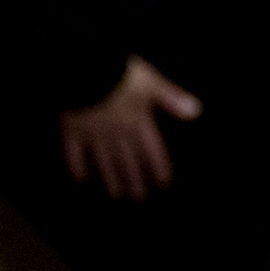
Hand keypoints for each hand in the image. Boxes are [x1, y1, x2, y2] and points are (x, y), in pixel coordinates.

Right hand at [59, 55, 201, 201]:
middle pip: (128, 160)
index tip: (161, 184)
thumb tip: (197, 111)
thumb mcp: (151, 82)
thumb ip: (171, 98)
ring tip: (116, 194)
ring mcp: (93, 134)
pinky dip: (78, 166)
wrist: (84, 72)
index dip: (158, 166)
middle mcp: (117, 132)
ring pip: (105, 161)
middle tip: (137, 197)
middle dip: (134, 179)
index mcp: (137, 121)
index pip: (151, 150)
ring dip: (112, 178)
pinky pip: (75, 153)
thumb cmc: (120, 75)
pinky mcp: (72, 131)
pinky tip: (81, 179)